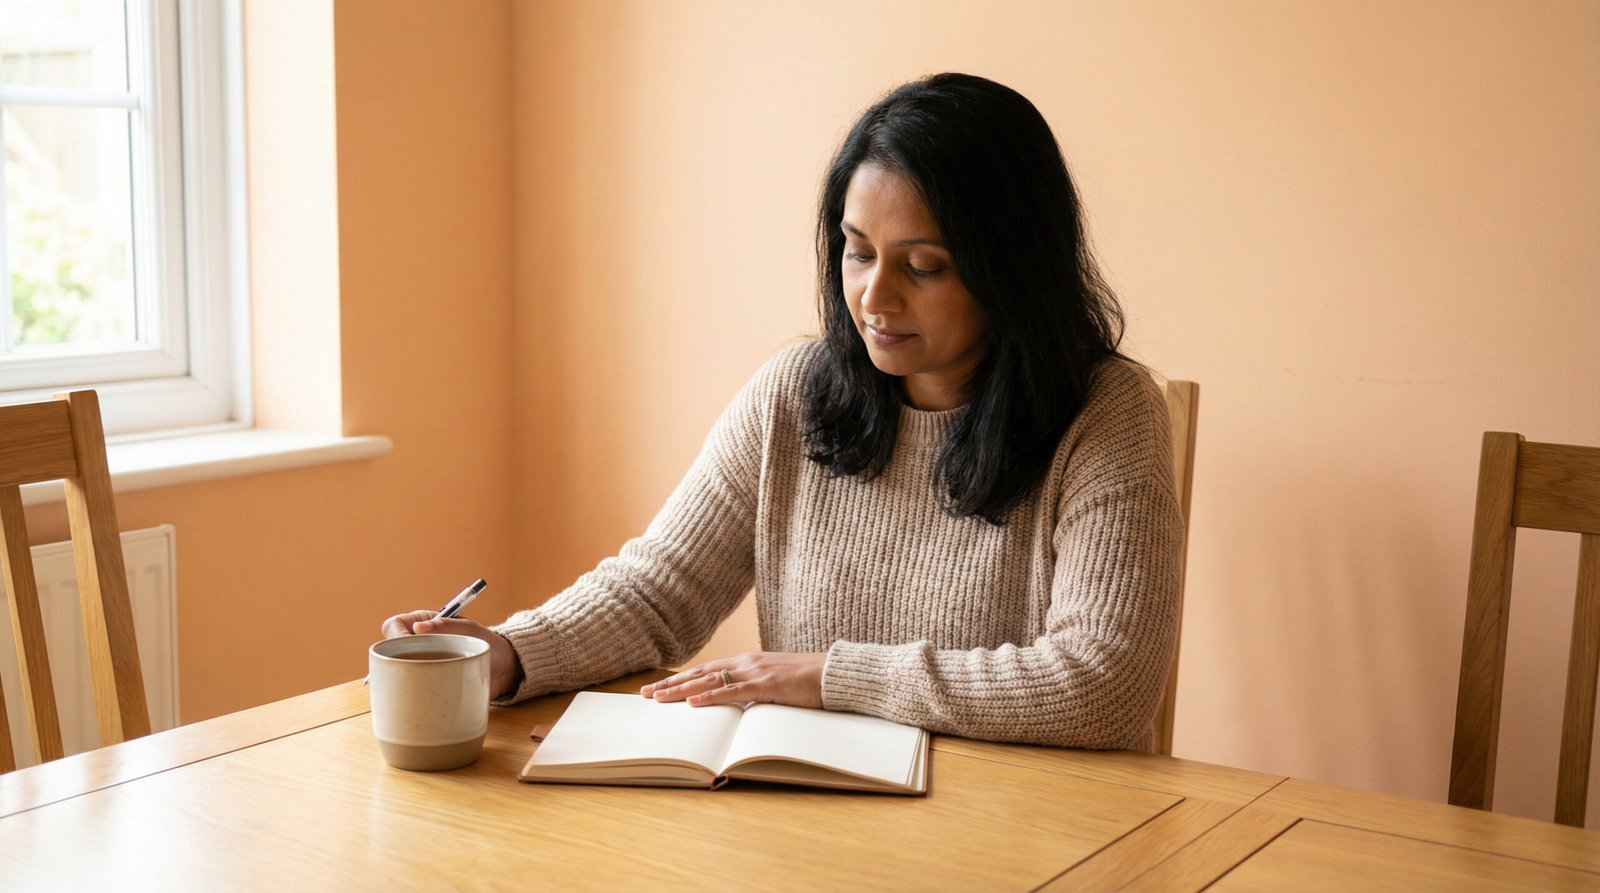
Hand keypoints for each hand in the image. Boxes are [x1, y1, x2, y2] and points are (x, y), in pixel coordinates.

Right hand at [380, 611, 523, 699]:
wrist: (505, 669)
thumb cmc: (489, 644)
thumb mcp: (470, 631)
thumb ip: (446, 627)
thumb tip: (418, 627)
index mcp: (424, 624)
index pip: (394, 625)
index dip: (395, 635)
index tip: (409, 646)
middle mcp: (418, 643)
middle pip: (388, 648)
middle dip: (393, 658)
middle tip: (411, 666)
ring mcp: (421, 664)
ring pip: (395, 669)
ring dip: (401, 674)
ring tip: (419, 680)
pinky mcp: (426, 682)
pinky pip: (408, 686)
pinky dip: (408, 690)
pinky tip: (418, 694)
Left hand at [640, 651, 824, 708]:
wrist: (833, 673)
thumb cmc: (808, 680)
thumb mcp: (775, 684)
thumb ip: (754, 690)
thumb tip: (738, 705)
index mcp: (747, 662)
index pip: (706, 670)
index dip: (680, 679)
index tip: (658, 687)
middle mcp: (745, 662)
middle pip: (699, 673)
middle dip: (670, 684)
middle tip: (645, 694)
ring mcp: (754, 672)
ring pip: (708, 680)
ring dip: (681, 690)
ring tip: (658, 698)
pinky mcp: (765, 684)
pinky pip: (732, 691)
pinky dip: (710, 696)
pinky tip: (693, 701)